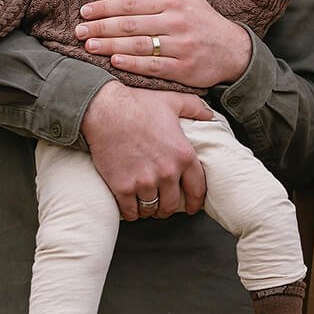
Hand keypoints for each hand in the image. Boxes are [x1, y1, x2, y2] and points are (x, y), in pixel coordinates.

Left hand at [75, 0, 251, 87]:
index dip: (105, 7)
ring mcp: (180, 46)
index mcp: (174, 3)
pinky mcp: (183, 68)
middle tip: (79, 31)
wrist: (234, 51)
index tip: (85, 12)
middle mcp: (176, 22)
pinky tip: (114, 61)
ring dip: (110, 45)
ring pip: (138, 45)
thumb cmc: (205, 22)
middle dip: (100, 27)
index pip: (132, 3)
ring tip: (89, 46)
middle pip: (130, 24)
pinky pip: (153, 66)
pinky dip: (132, 63)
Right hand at [80, 81, 212, 219]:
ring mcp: (144, 182)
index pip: (197, 189)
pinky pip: (130, 212)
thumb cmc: (137, 104)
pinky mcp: (122, 187)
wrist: (104, 110)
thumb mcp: (173, 101)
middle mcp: (166, 172)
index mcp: (183, 155)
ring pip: (151, 210)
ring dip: (149, 209)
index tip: (192, 206)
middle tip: (163, 204)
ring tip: (145, 203)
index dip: (195, 202)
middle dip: (168, 207)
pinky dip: (131, 212)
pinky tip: (130, 205)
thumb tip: (209, 115)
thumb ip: (195, 108)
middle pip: (172, 205)